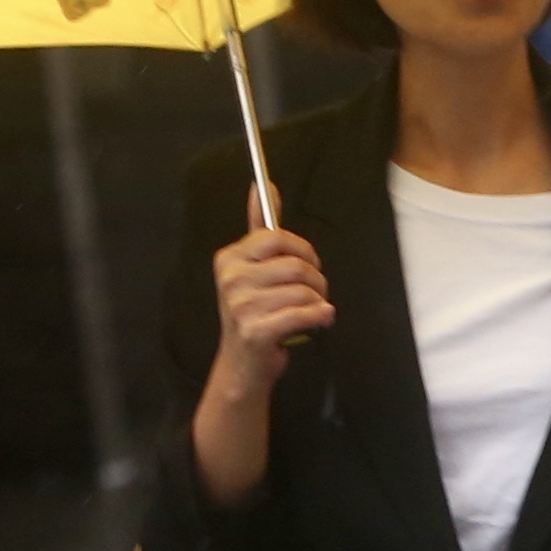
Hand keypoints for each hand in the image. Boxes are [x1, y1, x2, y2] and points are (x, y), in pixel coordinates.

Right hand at [209, 192, 334, 393]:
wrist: (242, 364)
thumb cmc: (254, 312)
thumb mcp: (252, 269)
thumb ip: (260, 228)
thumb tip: (263, 187)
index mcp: (229, 258)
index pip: (277, 237)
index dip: (304, 250)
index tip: (307, 263)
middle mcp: (230, 279)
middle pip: (297, 265)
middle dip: (316, 280)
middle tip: (314, 292)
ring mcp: (240, 306)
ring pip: (305, 292)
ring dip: (319, 303)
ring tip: (311, 311)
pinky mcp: (255, 331)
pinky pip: (305, 314)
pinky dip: (321, 317)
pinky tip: (319, 321)